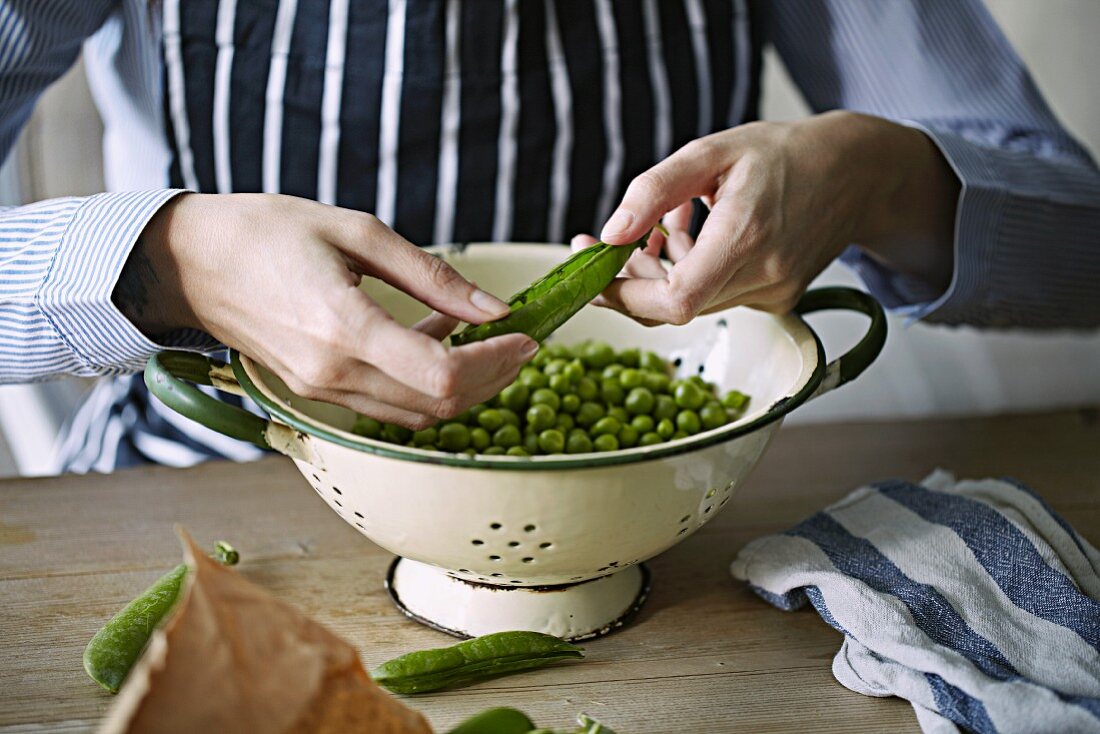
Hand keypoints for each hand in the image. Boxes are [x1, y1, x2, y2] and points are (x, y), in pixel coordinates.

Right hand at [118, 193, 537, 427]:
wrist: (194, 262)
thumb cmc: (269, 232)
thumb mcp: (358, 232)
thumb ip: (433, 275)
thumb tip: (494, 308)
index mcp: (343, 327)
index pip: (441, 375)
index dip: (496, 362)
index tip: (525, 335)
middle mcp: (332, 373)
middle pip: (438, 405)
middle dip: (493, 378)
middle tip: (520, 341)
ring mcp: (322, 392)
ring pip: (417, 416)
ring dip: (465, 388)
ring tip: (489, 343)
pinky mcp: (317, 394)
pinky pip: (388, 407)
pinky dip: (426, 386)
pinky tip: (440, 344)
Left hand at [580, 111, 958, 322]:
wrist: (855, 173)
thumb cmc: (783, 154)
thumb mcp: (712, 151)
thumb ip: (655, 190)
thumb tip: (609, 233)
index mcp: (746, 236)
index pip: (675, 300)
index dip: (625, 297)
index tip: (594, 274)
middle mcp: (763, 276)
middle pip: (674, 306)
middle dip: (630, 282)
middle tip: (601, 246)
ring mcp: (773, 294)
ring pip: (692, 303)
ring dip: (659, 274)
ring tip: (657, 229)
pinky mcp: (776, 300)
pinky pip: (715, 296)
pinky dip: (691, 273)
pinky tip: (691, 236)